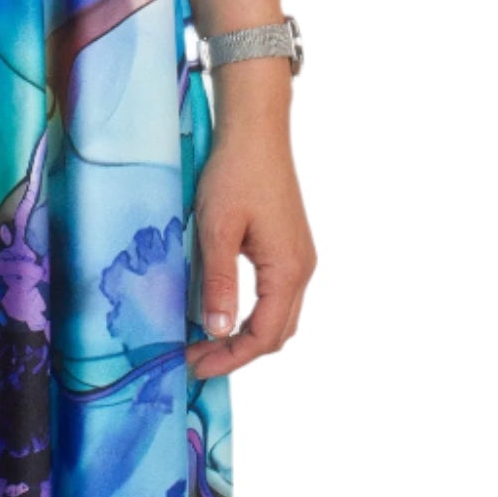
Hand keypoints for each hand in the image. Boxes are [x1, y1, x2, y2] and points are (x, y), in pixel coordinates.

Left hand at [183, 113, 314, 379]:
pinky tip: (224, 309)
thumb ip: (218, 281)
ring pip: (279, 316)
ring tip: (206, 341)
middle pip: (276, 333)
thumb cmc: (235, 173)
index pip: (264, 336)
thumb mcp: (217, 228)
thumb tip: (216, 330)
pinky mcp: (290, 246)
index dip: (230, 357)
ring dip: (246, 335)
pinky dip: (253, 313)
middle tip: (196, 358)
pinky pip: (277, 295)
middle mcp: (301, 269)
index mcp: (288, 270)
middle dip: (238, 352)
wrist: (256, 130)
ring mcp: (299, 258)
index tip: (195, 366)